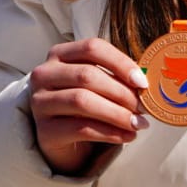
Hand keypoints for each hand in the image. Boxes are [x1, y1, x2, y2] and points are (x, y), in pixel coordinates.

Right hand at [28, 37, 150, 174]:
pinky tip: (127, 136)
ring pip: (82, 101)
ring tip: (139, 123)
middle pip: (87, 76)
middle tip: (143, 107)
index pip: (92, 48)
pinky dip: (110, 133)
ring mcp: (40, 102)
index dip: (120, 63)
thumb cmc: (83, 104)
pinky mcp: (44, 131)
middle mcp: (44, 74)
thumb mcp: (96, 84)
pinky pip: (81, 128)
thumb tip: (146, 83)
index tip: (143, 82)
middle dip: (121, 92)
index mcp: (59, 54)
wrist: (59, 138)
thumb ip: (116, 78)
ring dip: (117, 113)